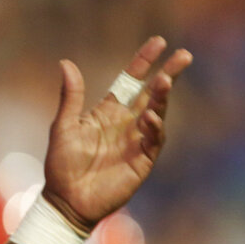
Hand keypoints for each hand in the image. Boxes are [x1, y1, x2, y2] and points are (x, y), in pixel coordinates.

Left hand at [41, 36, 192, 233]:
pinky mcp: (142, 161)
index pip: (129, 82)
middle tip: (184, 56)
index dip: (143, 62)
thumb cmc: (61, 165)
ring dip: (162, 97)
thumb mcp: (63, 126)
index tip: (158, 42)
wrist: (66, 201)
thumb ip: (71, 96)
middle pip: (151, 93)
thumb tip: (66, 62)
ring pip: (156, 113)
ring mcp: (135, 141)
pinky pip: (154, 140)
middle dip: (167, 74)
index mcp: (106, 112)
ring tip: (166, 80)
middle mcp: (125, 124)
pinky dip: (155, 127)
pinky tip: (150, 116)